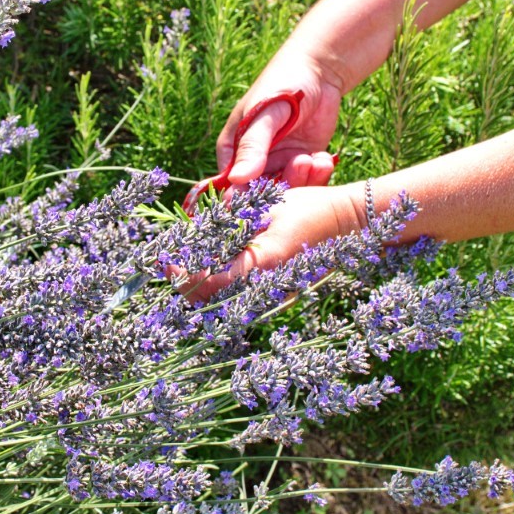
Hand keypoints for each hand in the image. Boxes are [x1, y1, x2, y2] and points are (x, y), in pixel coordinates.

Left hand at [180, 183, 365, 302]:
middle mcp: (265, 288)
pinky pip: (240, 300)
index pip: (208, 283)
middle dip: (186, 285)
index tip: (166, 261)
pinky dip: (220, 289)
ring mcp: (272, 297)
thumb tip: (191, 233)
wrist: (348, 223)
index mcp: (261, 264)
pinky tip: (215, 269)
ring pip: (223, 305)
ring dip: (201, 289)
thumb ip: (227, 223)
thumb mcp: (263, 207)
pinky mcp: (276, 296)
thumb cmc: (307, 208)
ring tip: (189, 265)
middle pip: (211, 302)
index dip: (181, 275)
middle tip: (172, 264)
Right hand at [218, 47, 343, 187]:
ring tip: (315, 159)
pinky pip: (308, 183)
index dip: (247, 197)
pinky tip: (324, 158)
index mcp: (232, 150)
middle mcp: (253, 162)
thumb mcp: (264, 115)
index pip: (231, 186)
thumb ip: (252, 146)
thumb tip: (236, 178)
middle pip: (262, 194)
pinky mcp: (301, 163)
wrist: (318, 72)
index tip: (269, 195)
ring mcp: (279, 163)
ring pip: (288, 192)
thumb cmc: (282, 84)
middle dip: (284, 187)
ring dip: (304, 180)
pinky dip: (318, 175)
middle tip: (301, 163)